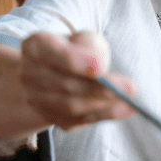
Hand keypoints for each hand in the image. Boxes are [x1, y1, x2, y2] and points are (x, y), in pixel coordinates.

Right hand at [19, 31, 136, 129]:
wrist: (53, 70)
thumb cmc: (74, 49)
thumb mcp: (84, 38)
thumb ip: (91, 47)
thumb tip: (101, 70)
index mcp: (36, 46)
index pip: (58, 56)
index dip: (82, 62)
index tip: (103, 66)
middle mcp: (29, 74)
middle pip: (68, 85)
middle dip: (102, 89)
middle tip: (131, 89)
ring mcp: (35, 98)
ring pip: (72, 107)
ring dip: (104, 106)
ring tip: (130, 102)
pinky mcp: (48, 115)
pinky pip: (76, 121)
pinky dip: (103, 116)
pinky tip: (124, 110)